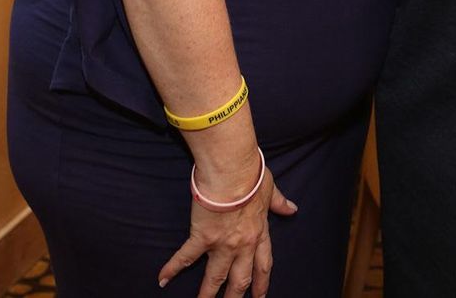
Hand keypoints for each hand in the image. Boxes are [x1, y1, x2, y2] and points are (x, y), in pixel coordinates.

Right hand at [158, 160, 297, 297]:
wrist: (232, 170)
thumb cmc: (251, 175)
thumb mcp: (270, 189)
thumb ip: (279, 202)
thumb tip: (292, 209)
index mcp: (259, 233)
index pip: (263, 265)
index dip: (261, 283)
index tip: (260, 297)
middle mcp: (242, 245)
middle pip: (240, 280)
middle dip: (235, 297)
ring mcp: (221, 244)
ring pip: (215, 278)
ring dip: (207, 295)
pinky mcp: (202, 237)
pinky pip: (186, 257)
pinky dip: (173, 269)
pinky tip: (163, 280)